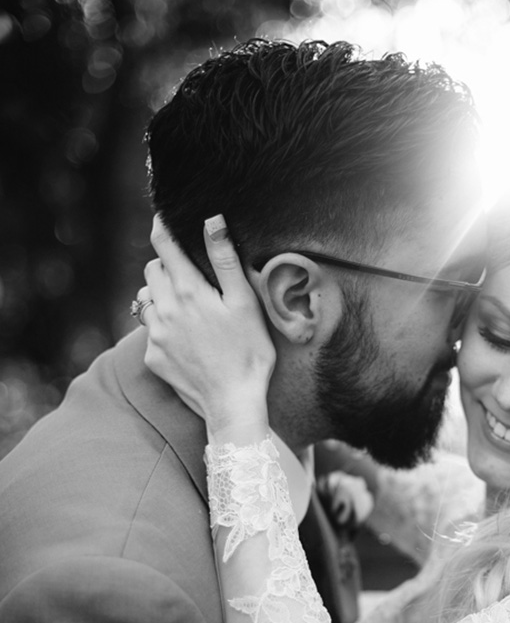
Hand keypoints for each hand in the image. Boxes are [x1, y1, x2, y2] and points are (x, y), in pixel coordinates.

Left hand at [142, 214, 275, 437]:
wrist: (233, 404)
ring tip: (187, 306)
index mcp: (188, 291)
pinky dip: (162, 325)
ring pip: (146, 298)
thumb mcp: (245, 303)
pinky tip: (186, 338)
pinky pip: (149, 329)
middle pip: (152, 269)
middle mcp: (165, 309)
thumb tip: (212, 220)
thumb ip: (225, 260)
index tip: (164, 218)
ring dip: (161, 294)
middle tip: (190, 274)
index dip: (162, 226)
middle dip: (166, 264)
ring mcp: (155, 335)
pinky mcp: (152, 357)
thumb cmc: (249, 353)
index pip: (164, 245)